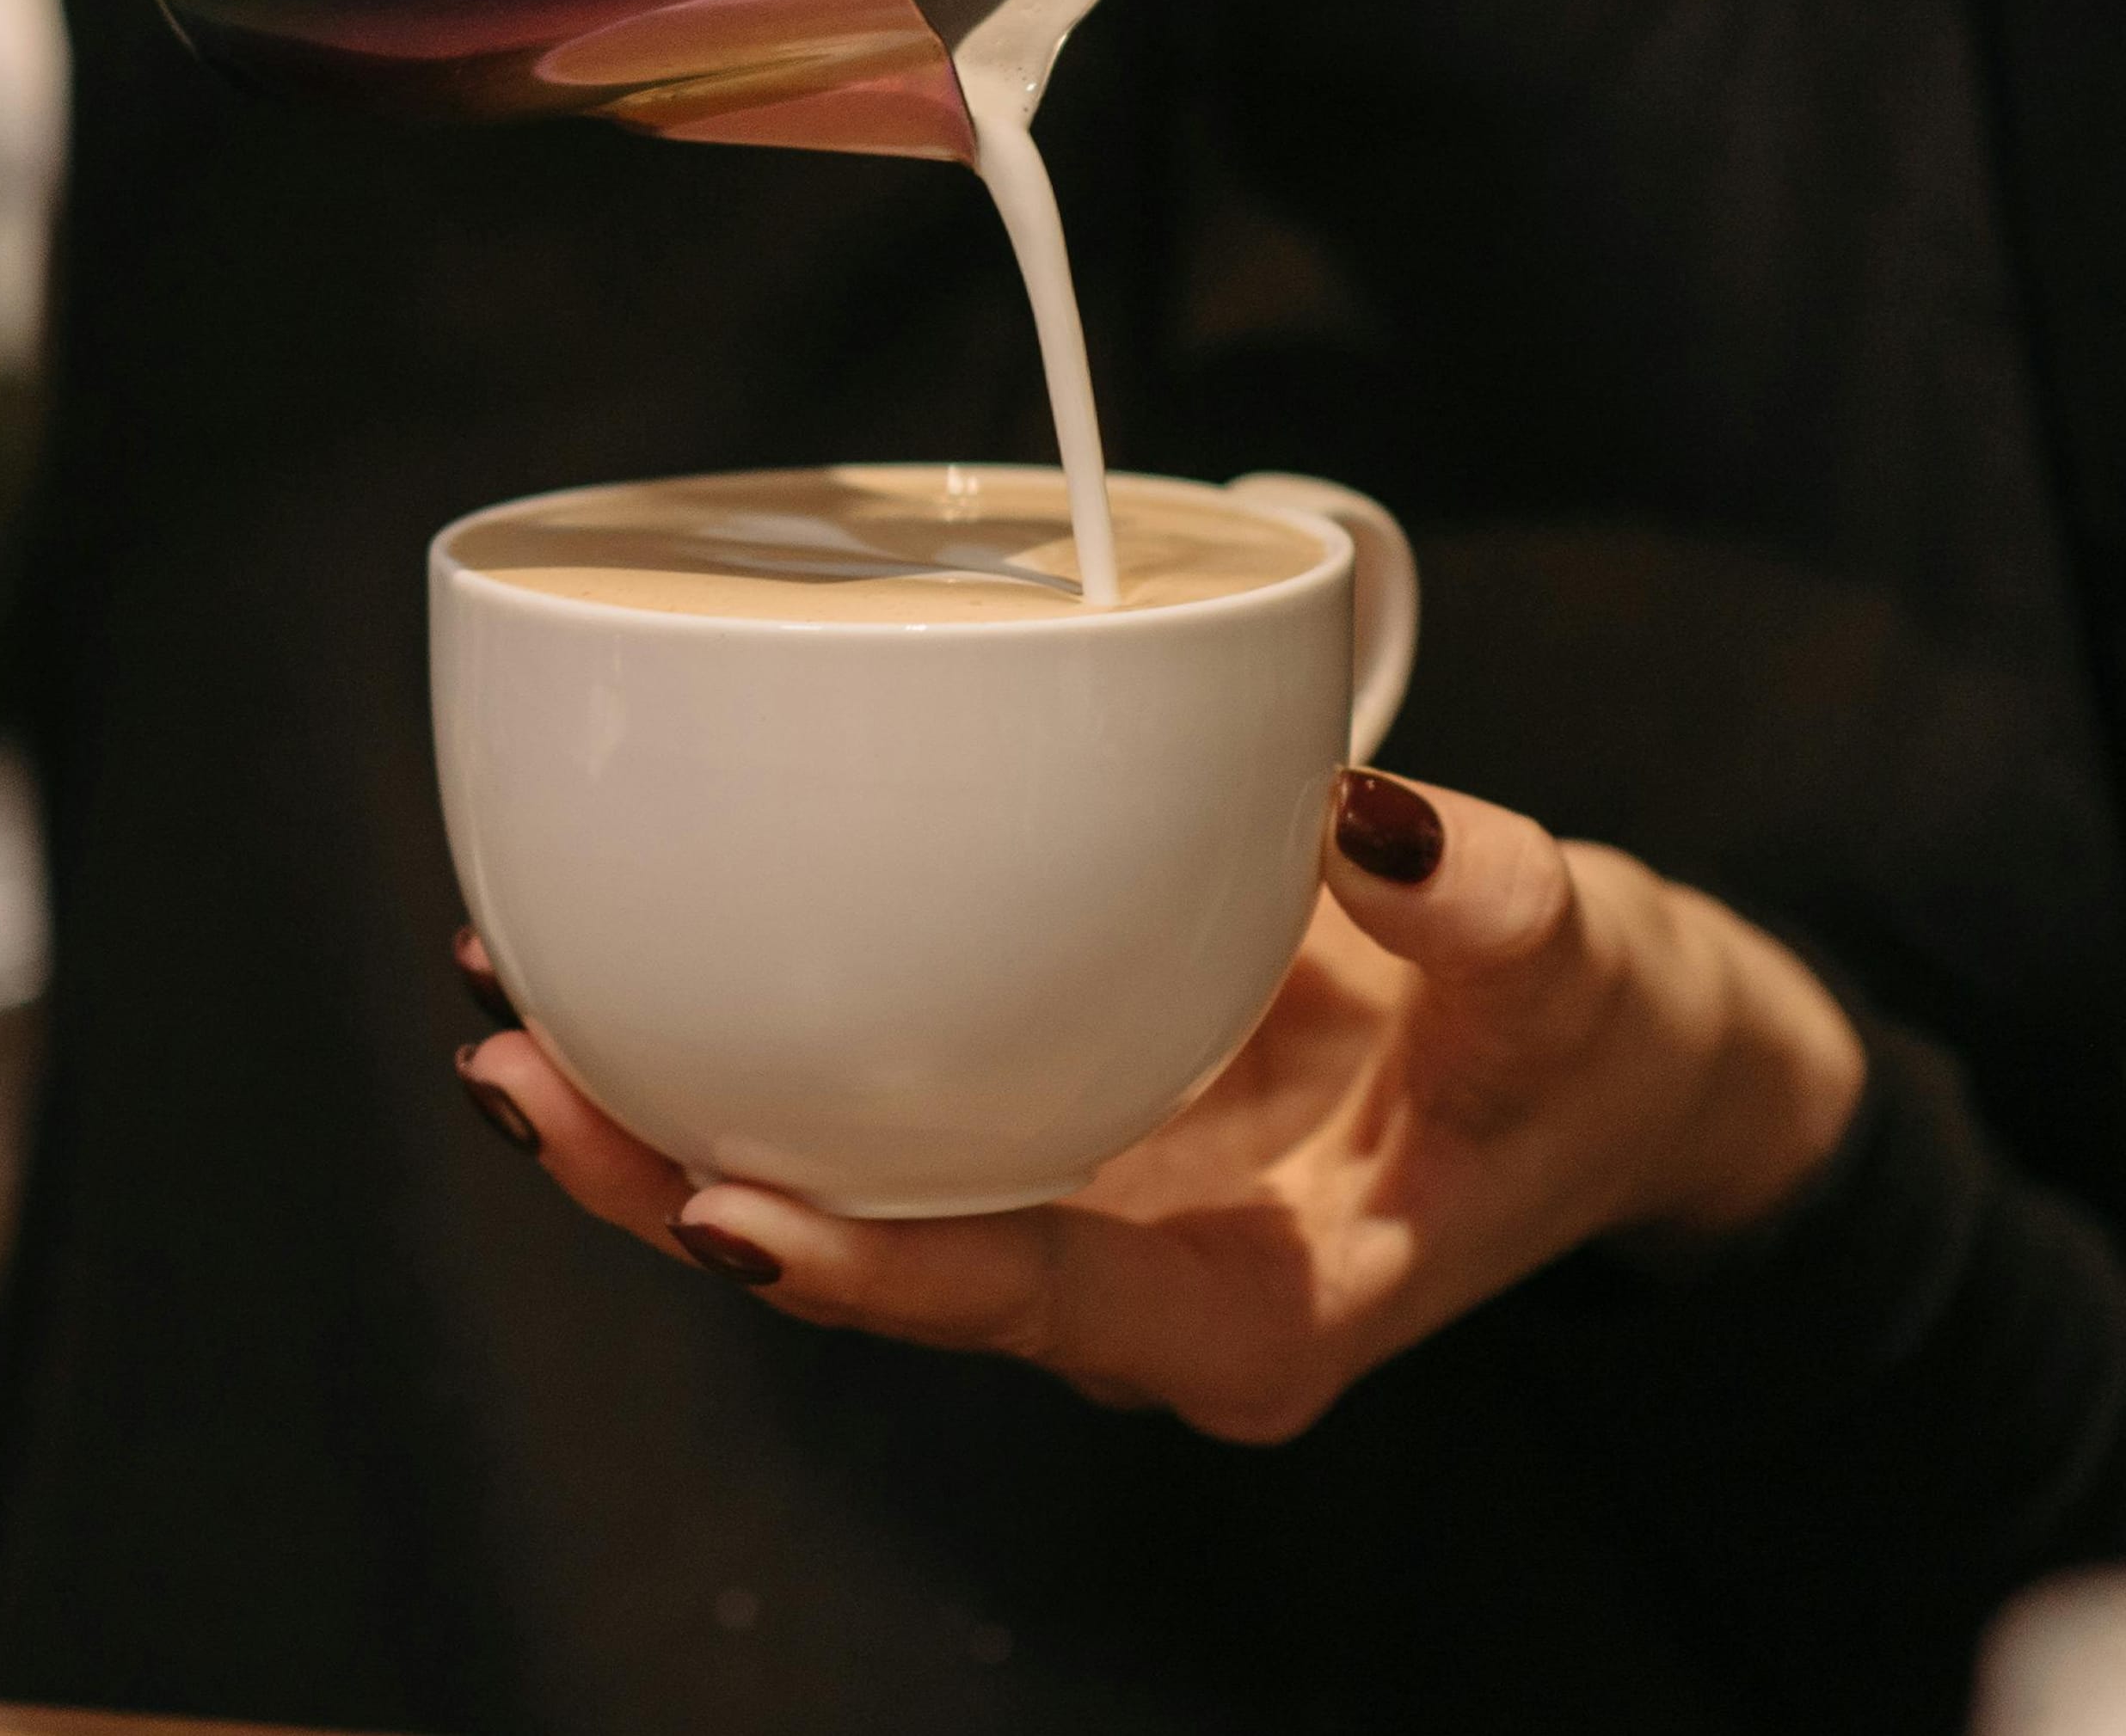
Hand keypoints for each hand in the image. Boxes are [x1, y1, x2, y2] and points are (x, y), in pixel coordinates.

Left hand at [454, 771, 1865, 1439]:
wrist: (1613, 1062)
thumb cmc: (1597, 1040)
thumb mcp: (1584, 965)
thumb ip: (1489, 909)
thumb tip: (1371, 816)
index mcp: (1257, 1308)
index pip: (1035, 1303)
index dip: (878, 1270)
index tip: (727, 1213)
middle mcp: (1134, 1283)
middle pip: (877, 1264)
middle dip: (683, 1192)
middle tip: (518, 1080)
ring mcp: (1082, 1209)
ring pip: (844, 1192)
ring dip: (670, 1120)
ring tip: (512, 1008)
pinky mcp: (1058, 1118)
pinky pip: (882, 1099)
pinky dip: (758, 1034)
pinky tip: (641, 946)